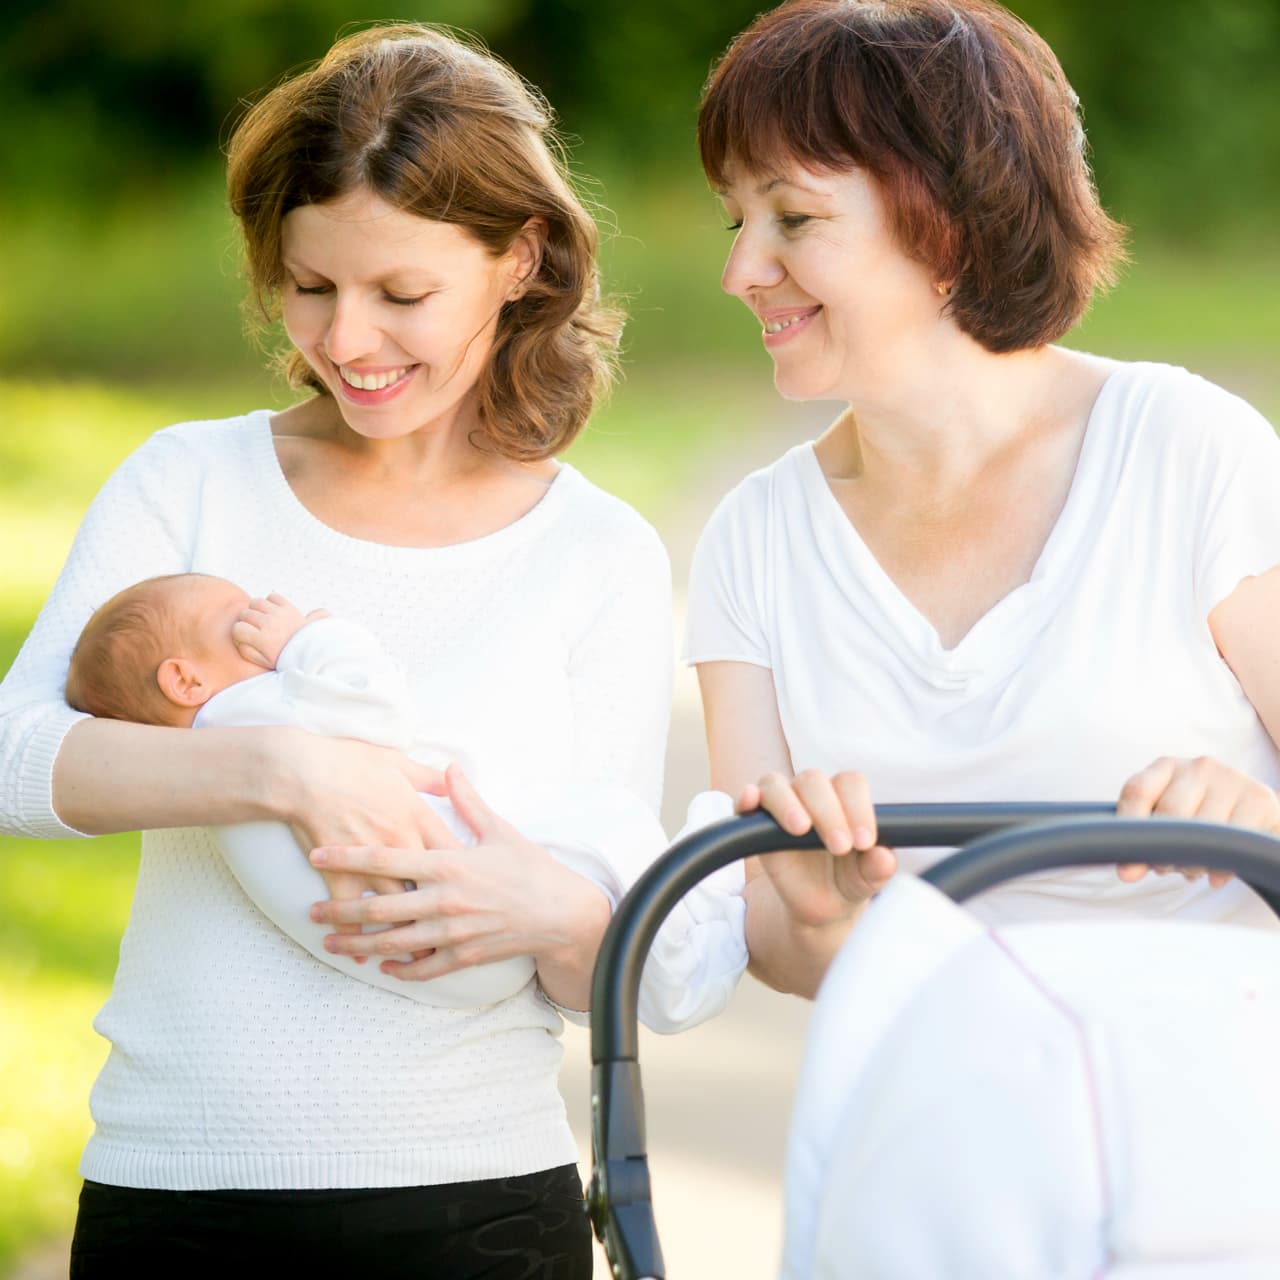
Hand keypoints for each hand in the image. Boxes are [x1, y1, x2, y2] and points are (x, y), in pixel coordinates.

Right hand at [233, 592, 329, 668]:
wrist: (311, 651)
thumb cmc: (287, 658)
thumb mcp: (264, 661)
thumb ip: (247, 650)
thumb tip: (237, 638)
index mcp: (262, 639)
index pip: (237, 628)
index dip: (238, 633)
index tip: (244, 637)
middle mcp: (269, 623)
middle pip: (244, 613)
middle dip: (245, 621)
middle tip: (253, 629)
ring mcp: (279, 613)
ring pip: (256, 602)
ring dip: (255, 609)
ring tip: (261, 619)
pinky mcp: (288, 606)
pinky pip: (272, 596)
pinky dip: (270, 601)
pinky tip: (273, 611)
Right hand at [267, 727, 448, 948]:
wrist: (304, 773)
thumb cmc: (351, 762)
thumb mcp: (399, 763)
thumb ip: (429, 777)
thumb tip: (453, 776)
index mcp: (419, 818)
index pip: (452, 854)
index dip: (470, 877)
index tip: (482, 896)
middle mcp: (402, 845)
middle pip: (431, 888)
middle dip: (448, 916)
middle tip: (463, 937)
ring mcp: (371, 864)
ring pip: (395, 908)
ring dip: (406, 934)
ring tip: (419, 956)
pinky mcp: (340, 875)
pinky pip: (351, 914)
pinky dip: (356, 936)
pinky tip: (362, 956)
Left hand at [308, 765, 610, 1004]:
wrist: (563, 912)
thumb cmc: (531, 867)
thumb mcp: (500, 829)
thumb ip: (468, 801)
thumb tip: (450, 767)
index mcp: (449, 864)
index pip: (386, 859)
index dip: (348, 856)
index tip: (317, 852)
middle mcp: (445, 900)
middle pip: (379, 907)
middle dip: (341, 909)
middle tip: (312, 910)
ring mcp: (453, 932)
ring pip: (394, 943)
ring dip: (359, 943)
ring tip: (330, 942)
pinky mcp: (464, 956)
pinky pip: (424, 968)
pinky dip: (400, 969)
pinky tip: (382, 967)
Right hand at [741, 768, 896, 927]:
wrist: (819, 904)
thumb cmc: (846, 881)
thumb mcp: (866, 880)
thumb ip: (878, 868)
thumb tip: (885, 858)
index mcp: (843, 799)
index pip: (850, 783)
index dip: (859, 807)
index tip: (865, 841)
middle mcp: (810, 794)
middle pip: (813, 780)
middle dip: (828, 812)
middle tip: (840, 847)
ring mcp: (779, 803)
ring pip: (776, 784)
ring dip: (787, 803)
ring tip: (800, 829)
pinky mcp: (753, 821)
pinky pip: (745, 799)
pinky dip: (746, 797)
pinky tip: (750, 801)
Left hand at [1115, 755, 1279, 886]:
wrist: (1253, 813)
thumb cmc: (1198, 817)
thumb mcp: (1166, 820)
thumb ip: (1141, 841)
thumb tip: (1126, 874)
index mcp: (1166, 767)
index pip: (1137, 791)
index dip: (1129, 827)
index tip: (1127, 859)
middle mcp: (1198, 767)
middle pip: (1170, 813)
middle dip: (1163, 851)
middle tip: (1164, 868)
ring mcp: (1231, 779)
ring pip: (1203, 830)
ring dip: (1192, 863)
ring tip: (1190, 870)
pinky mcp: (1259, 799)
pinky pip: (1233, 841)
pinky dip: (1220, 868)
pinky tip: (1214, 874)